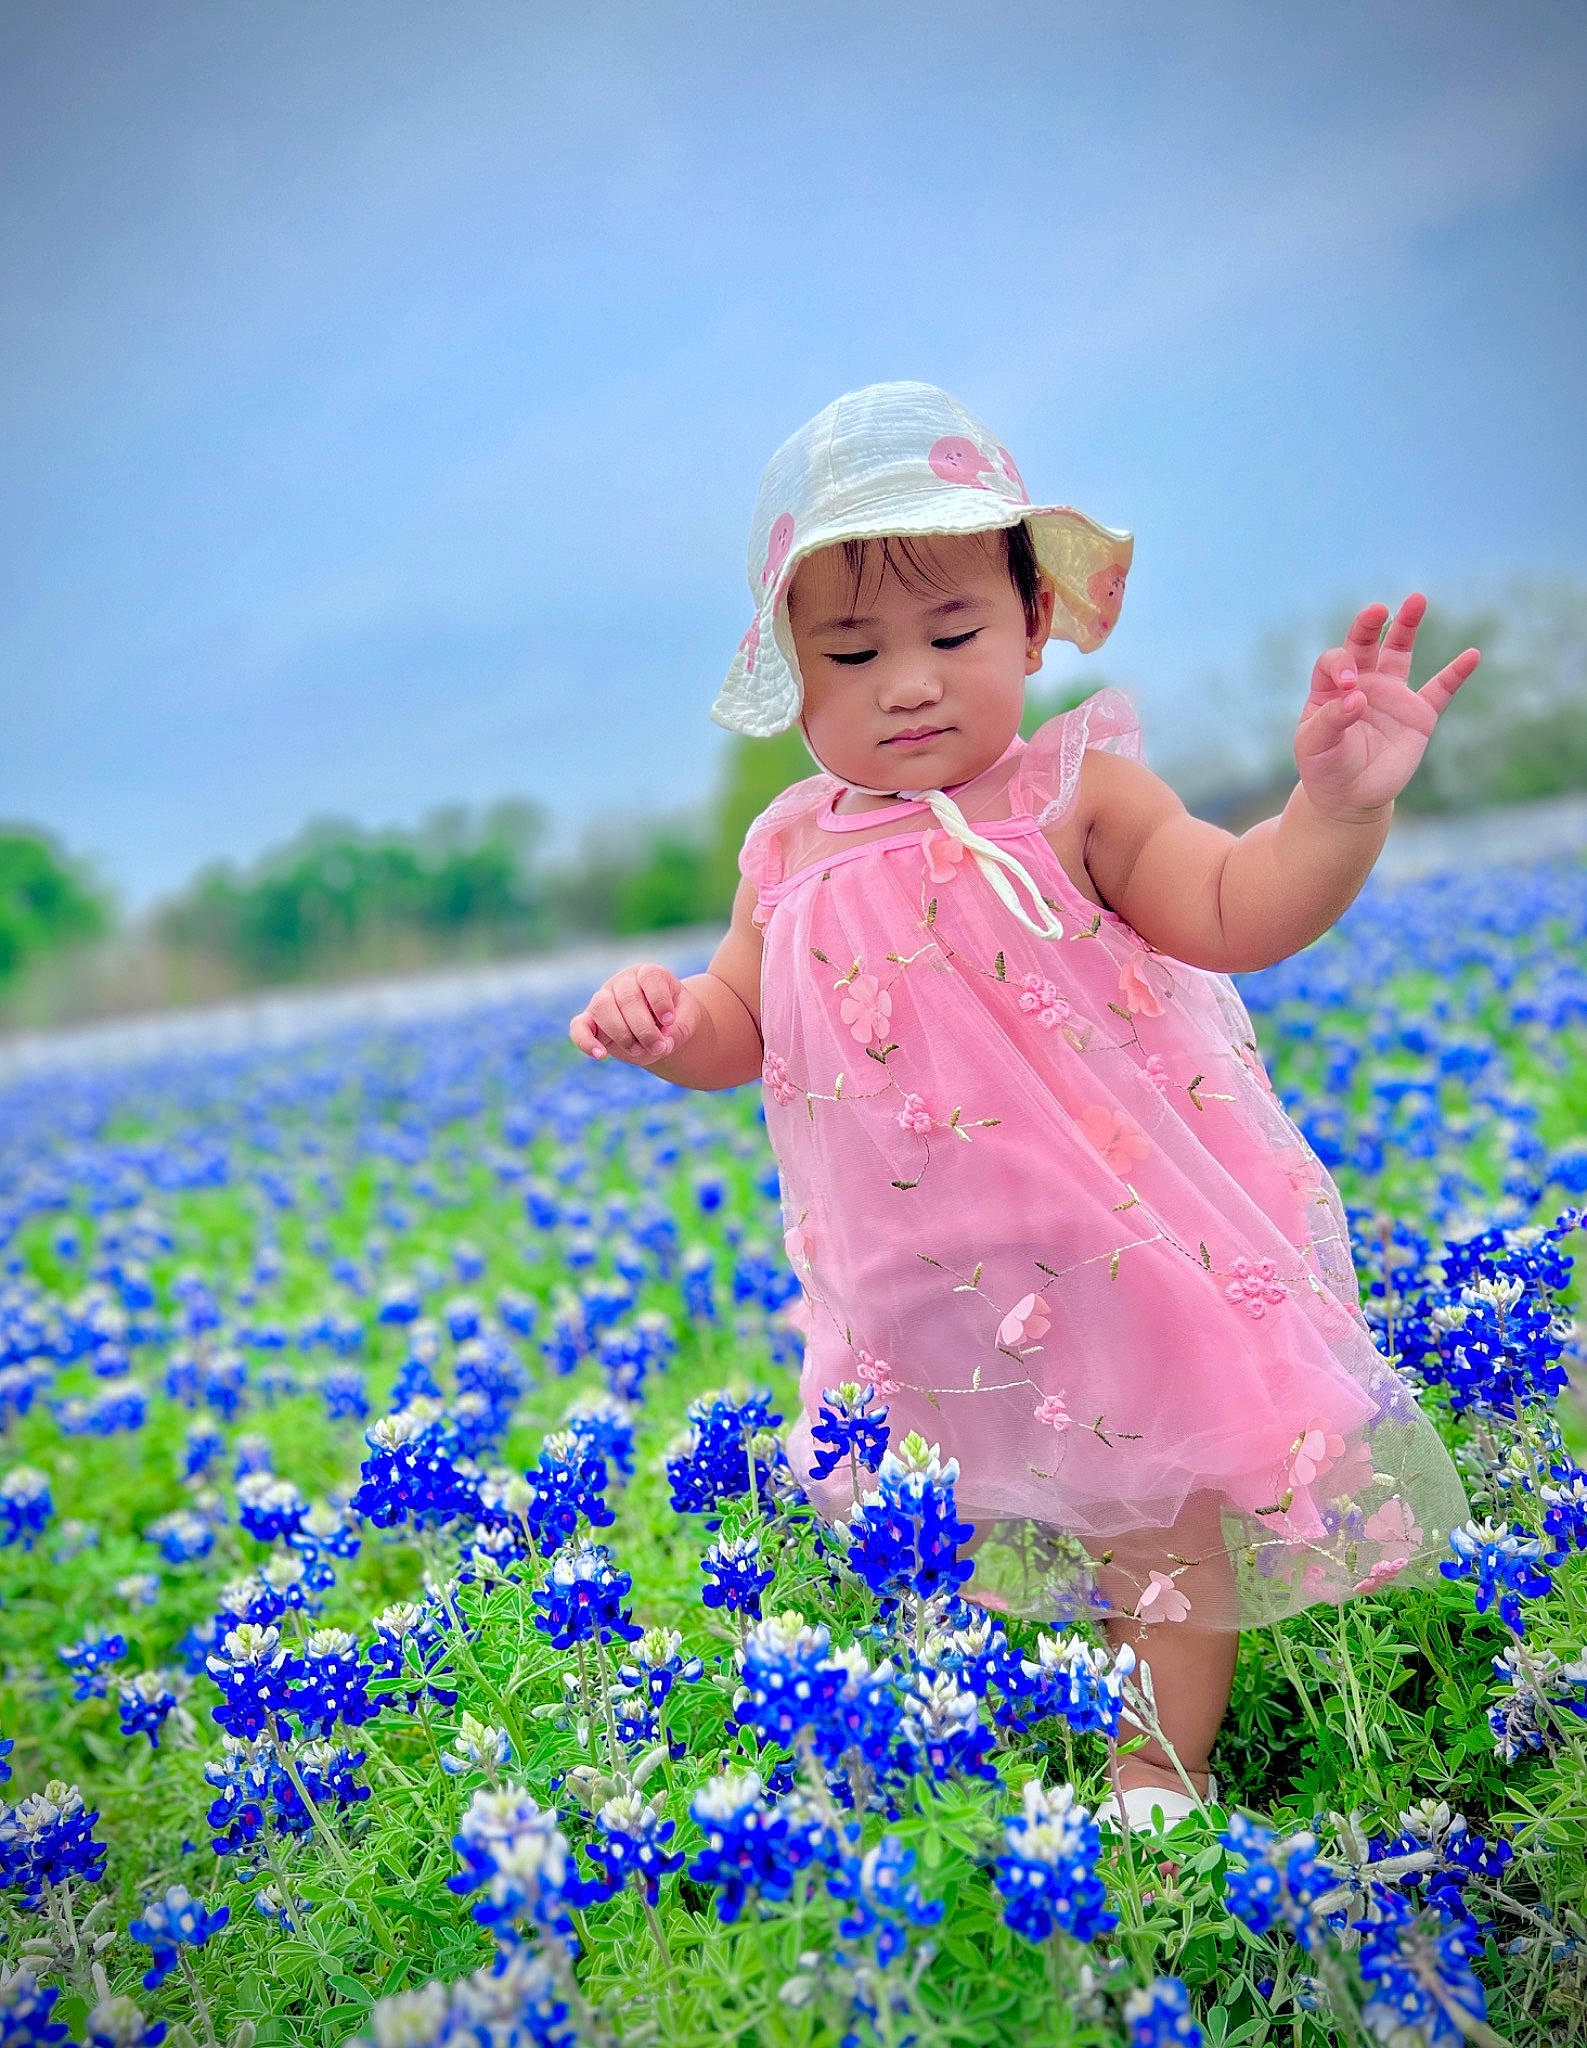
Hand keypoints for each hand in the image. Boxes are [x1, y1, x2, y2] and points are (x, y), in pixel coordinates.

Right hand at [568, 965, 701, 1064]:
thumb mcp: (687, 1020)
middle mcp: (624, 982)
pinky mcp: (591, 1020)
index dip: (659, 1000)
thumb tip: (664, 1041)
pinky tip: (601, 1055)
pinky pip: (579, 1027)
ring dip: (621, 1033)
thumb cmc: (675, 1017)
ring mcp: (604, 998)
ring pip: (601, 1006)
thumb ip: (680, 1029)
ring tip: (638, 1049)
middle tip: (659, 1046)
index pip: (650, 977)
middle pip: (627, 997)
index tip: (669, 1021)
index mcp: (649, 974)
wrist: (661, 1027)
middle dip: (644, 1028)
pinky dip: (585, 1042)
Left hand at [1295, 594, 1479, 820]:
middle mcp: (1362, 683)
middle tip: (1376, 610)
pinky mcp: (1418, 716)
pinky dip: (1456, 673)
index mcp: (1330, 688)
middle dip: (1369, 624)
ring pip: (1400, 652)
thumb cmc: (1325, 768)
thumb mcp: (1315, 746)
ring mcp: (1392, 696)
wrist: (1349, 799)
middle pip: (1365, 643)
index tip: (1348, 685)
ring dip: (1407, 626)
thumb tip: (1358, 698)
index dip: (1341, 665)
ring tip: (1416, 599)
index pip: (1335, 660)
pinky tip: (1472, 655)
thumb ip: (1332, 720)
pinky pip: (1440, 689)